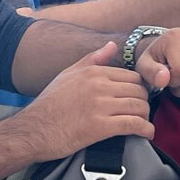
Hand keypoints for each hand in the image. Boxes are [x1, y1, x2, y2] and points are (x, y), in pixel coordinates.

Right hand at [14, 43, 152, 154]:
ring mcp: (100, 106)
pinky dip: (145, 129)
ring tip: (143, 124)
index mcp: (93, 72)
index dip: (140, 88)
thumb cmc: (49, 104)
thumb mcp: (68, 74)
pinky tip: (146, 133)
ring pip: (139, 107)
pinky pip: (133, 124)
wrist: (33, 130)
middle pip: (139, 91)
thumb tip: (112, 45)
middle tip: (142, 113)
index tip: (139, 98)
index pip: (132, 76)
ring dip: (146, 117)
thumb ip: (92, 59)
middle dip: (145, 102)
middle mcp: (99, 86)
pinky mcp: (100, 126)